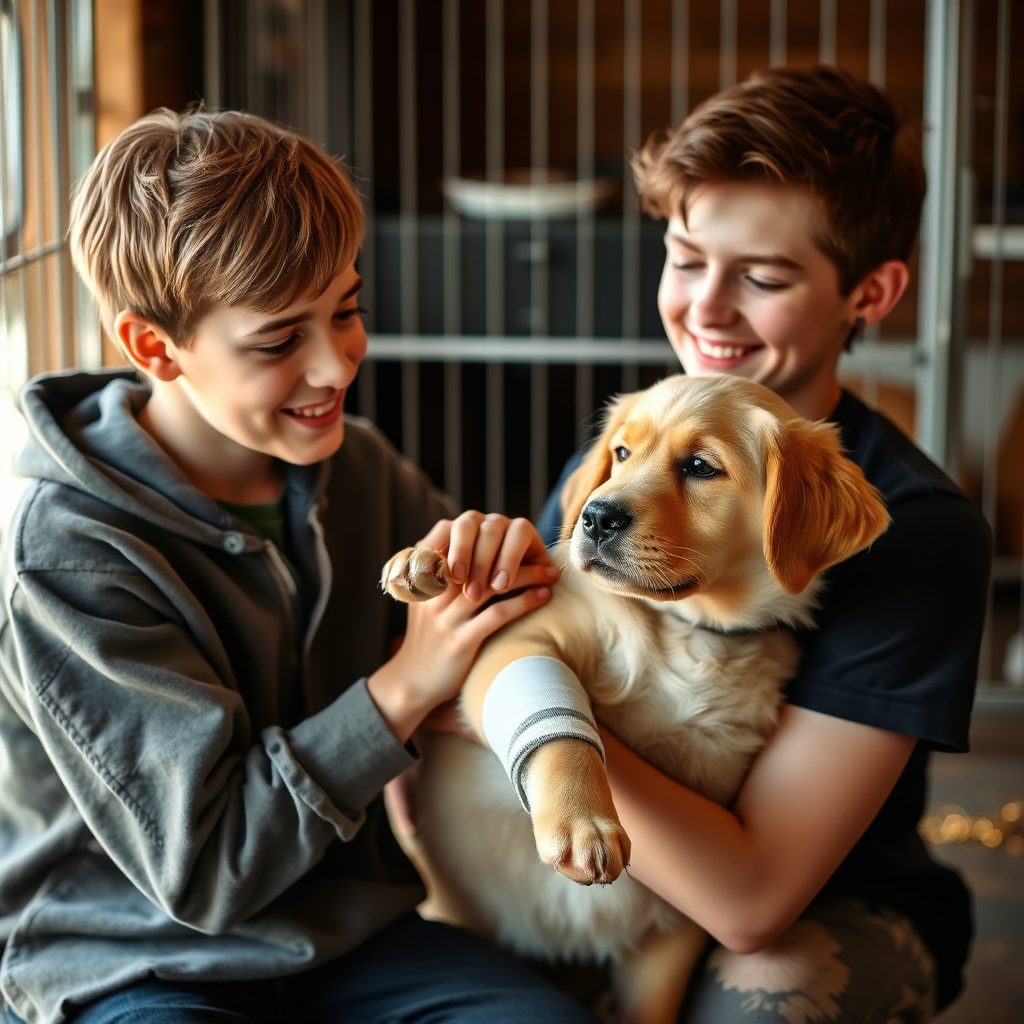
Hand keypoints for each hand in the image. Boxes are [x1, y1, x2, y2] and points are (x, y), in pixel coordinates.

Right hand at [368, 512, 559, 742]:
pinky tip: (543, 597)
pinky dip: (524, 602)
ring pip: (491, 584)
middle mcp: (433, 593)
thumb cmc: (429, 635)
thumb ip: (443, 572)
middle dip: (515, 553)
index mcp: (423, 576)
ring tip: (551, 573)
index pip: (451, 536)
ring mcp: (446, 617)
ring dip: (528, 575)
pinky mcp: (460, 641)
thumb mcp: (427, 598)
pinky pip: (497, 614)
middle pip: (478, 558)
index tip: (514, 536)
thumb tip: (478, 546)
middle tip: (543, 553)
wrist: (412, 681)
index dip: (486, 533)